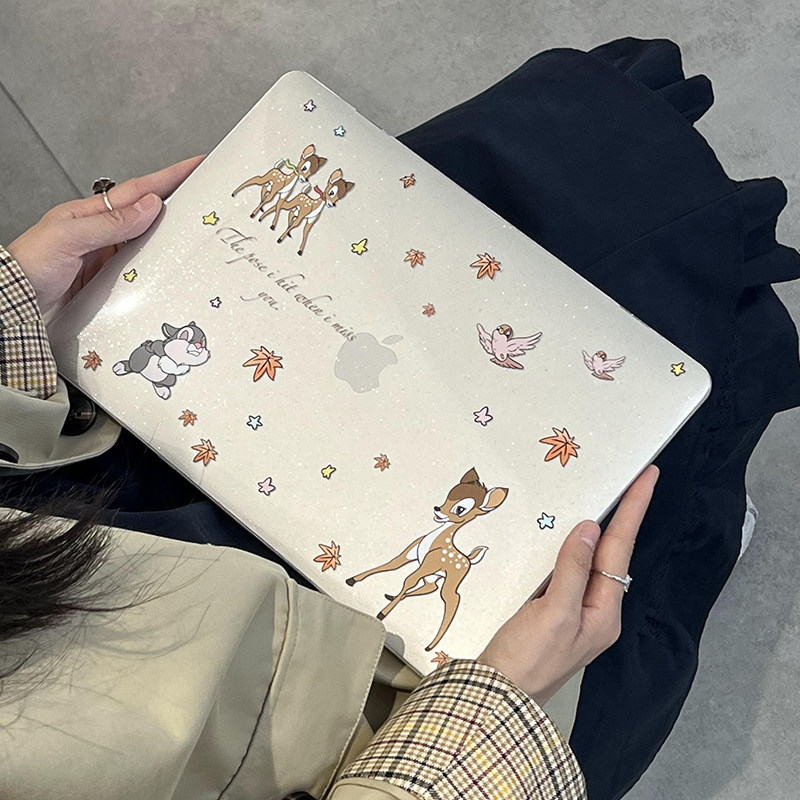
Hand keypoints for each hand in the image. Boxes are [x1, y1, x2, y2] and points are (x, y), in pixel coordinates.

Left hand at [7, 154, 205, 315]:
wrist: (14, 304)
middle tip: (207, 197)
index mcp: (90, 215)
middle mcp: (102, 235)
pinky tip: (173, 272)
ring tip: (198, 234)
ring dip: (172, 239)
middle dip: (178, 204)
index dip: (169, 177)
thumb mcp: (68, 237)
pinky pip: (143, 273)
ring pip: (149, 244)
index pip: (138, 191)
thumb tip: (149, 206)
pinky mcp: (111, 285)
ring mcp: (107, 259)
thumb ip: (109, 224)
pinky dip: (160, 271)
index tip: (196, 165)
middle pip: (148, 215)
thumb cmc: (30, 265)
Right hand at [477, 464, 659, 706]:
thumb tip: (590, 529)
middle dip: (621, 516)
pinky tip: (560, 536)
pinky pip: (565, 570)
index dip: (634, 510)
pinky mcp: (548, 611)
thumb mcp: (554, 614)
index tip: (649, 477)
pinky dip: (566, 547)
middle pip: (611, 554)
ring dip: (595, 530)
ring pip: (588, 560)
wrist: (496, 699)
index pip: (621, 550)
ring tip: (605, 498)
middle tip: (630, 480)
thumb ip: (572, 570)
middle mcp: (595, 610)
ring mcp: (572, 611)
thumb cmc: (527, 661)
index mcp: (604, 612)